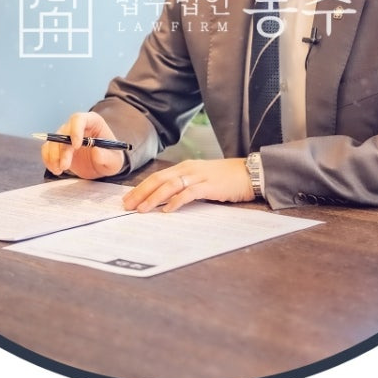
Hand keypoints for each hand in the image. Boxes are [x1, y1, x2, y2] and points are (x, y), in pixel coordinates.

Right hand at [41, 112, 124, 178]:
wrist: (103, 165)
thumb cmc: (111, 158)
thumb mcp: (114, 161)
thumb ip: (106, 156)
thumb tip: (96, 150)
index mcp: (93, 122)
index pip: (79, 119)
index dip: (75, 130)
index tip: (77, 146)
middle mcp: (77, 126)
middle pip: (64, 132)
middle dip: (63, 150)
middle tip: (65, 166)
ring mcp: (66, 136)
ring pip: (53, 141)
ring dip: (53, 156)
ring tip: (59, 170)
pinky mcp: (59, 147)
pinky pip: (47, 149)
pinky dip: (48, 159)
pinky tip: (55, 169)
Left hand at [122, 158, 254, 212]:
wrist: (249, 173)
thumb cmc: (225, 178)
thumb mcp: (201, 179)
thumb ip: (185, 186)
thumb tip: (165, 201)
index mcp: (184, 167)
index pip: (157, 177)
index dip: (141, 187)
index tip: (128, 199)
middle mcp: (188, 169)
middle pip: (159, 179)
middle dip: (141, 193)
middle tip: (127, 206)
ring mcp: (199, 176)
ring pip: (170, 185)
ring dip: (154, 198)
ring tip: (142, 209)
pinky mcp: (209, 185)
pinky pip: (189, 192)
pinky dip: (177, 201)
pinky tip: (168, 210)